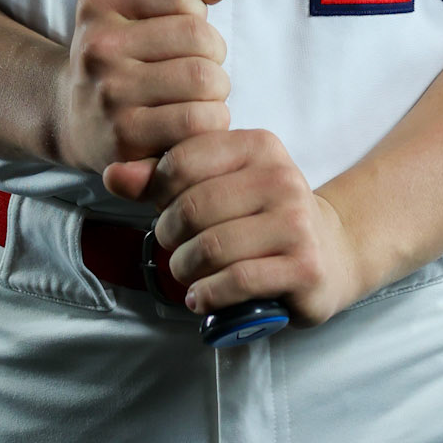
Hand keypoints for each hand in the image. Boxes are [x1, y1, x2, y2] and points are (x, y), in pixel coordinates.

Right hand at [52, 0, 231, 178]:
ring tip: (198, 96)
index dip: (196, 11)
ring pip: (205, 80)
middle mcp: (98, 48)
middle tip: (198, 69)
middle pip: (199, 37)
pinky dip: (212, 122)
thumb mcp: (139, 8)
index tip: (183, 29)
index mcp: (99, 4)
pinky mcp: (126, 139)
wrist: (74, 119)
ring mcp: (109, 95)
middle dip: (214, 54)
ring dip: (217, 91)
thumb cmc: (123, 56)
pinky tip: (194, 122)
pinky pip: (198, 122)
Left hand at [107, 128, 364, 328]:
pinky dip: (207, 294)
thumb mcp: (218, 185)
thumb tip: (112, 176)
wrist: (331, 252)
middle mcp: (282, 178)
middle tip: (173, 248)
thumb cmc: (260, 217)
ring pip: (212, 247)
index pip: (185, 159)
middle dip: (170, 235)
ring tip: (186, 274)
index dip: (159, 190)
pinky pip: (237, 281)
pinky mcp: (304, 267)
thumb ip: (162, 178)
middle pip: (194, 207)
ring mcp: (297, 223)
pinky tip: (200, 296)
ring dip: (185, 269)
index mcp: (259, 146)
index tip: (162, 210)